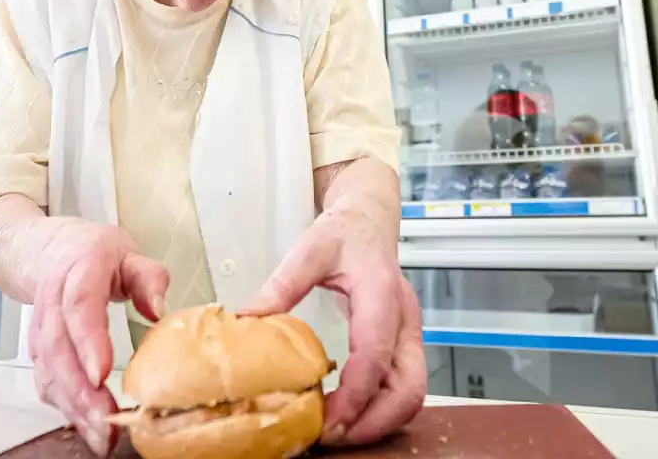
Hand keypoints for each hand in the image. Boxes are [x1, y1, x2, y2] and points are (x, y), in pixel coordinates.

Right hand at [28, 219, 168, 455]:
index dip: (88, 340)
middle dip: (81, 390)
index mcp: (80, 271)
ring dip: (72, 407)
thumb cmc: (93, 255)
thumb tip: (158, 308)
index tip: (102, 373)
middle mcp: (54, 301)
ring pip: (49, 370)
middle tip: (106, 422)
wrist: (49, 251)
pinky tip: (86, 427)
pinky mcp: (39, 350)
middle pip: (60, 348)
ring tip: (100, 436)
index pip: (80, 305)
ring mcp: (41, 327)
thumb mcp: (128, 253)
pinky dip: (64, 407)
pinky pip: (46, 381)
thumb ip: (149, 278)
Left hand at [243, 210, 425, 446]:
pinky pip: (402, 387)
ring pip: (411, 394)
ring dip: (379, 421)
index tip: (327, 419)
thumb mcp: (308, 251)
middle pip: (409, 387)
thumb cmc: (344, 233)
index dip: (356, 394)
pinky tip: (348, 415)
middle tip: (331, 436)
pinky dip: (380, 409)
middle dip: (373, 422)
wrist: (369, 221)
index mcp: (381, 293)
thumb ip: (281, 286)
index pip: (376, 353)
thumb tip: (246, 320)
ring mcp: (409, 335)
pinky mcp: (404, 345)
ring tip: (336, 432)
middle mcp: (404, 319)